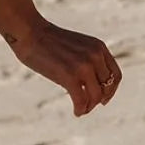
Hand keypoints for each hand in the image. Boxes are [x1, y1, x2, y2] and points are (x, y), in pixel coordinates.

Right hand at [6, 16, 121, 115]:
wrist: (29, 32)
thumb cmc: (47, 41)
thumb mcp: (76, 47)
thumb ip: (86, 59)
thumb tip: (87, 83)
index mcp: (98, 47)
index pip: (116, 75)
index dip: (111, 90)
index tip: (103, 99)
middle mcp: (95, 56)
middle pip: (107, 87)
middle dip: (99, 100)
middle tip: (88, 106)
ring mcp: (83, 66)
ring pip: (96, 96)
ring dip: (89, 107)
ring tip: (81, 110)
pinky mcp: (70, 76)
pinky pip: (81, 100)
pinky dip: (80, 109)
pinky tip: (76, 112)